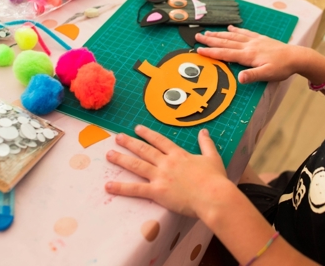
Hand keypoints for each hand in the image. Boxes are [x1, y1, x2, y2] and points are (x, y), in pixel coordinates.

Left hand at [105, 125, 230, 218]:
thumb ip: (206, 144)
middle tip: (117, 137)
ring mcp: (160, 176)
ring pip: (136, 165)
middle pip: (144, 150)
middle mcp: (167, 162)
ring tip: (109, 155)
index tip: (137, 128)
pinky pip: (136, 189)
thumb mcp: (213, 157)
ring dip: (121, 159)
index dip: (147, 134)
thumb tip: (204, 131)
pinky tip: (108, 186)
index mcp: (179, 154)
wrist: (213, 196)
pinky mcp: (157, 191)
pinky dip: (121, 188)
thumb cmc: (215, 179)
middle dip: (129, 142)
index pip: (160, 141)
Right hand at [195, 25, 307, 83]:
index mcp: (248, 55)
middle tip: (197, 37)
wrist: (296, 56)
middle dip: (210, 40)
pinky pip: (244, 33)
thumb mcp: (267, 75)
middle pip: (226, 42)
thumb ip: (252, 76)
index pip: (225, 53)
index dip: (211, 52)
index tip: (198, 50)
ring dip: (219, 34)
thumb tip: (239, 78)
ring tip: (208, 32)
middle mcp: (249, 46)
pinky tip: (231, 28)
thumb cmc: (282, 68)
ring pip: (233, 36)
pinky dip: (236, 30)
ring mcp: (254, 41)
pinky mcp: (260, 39)